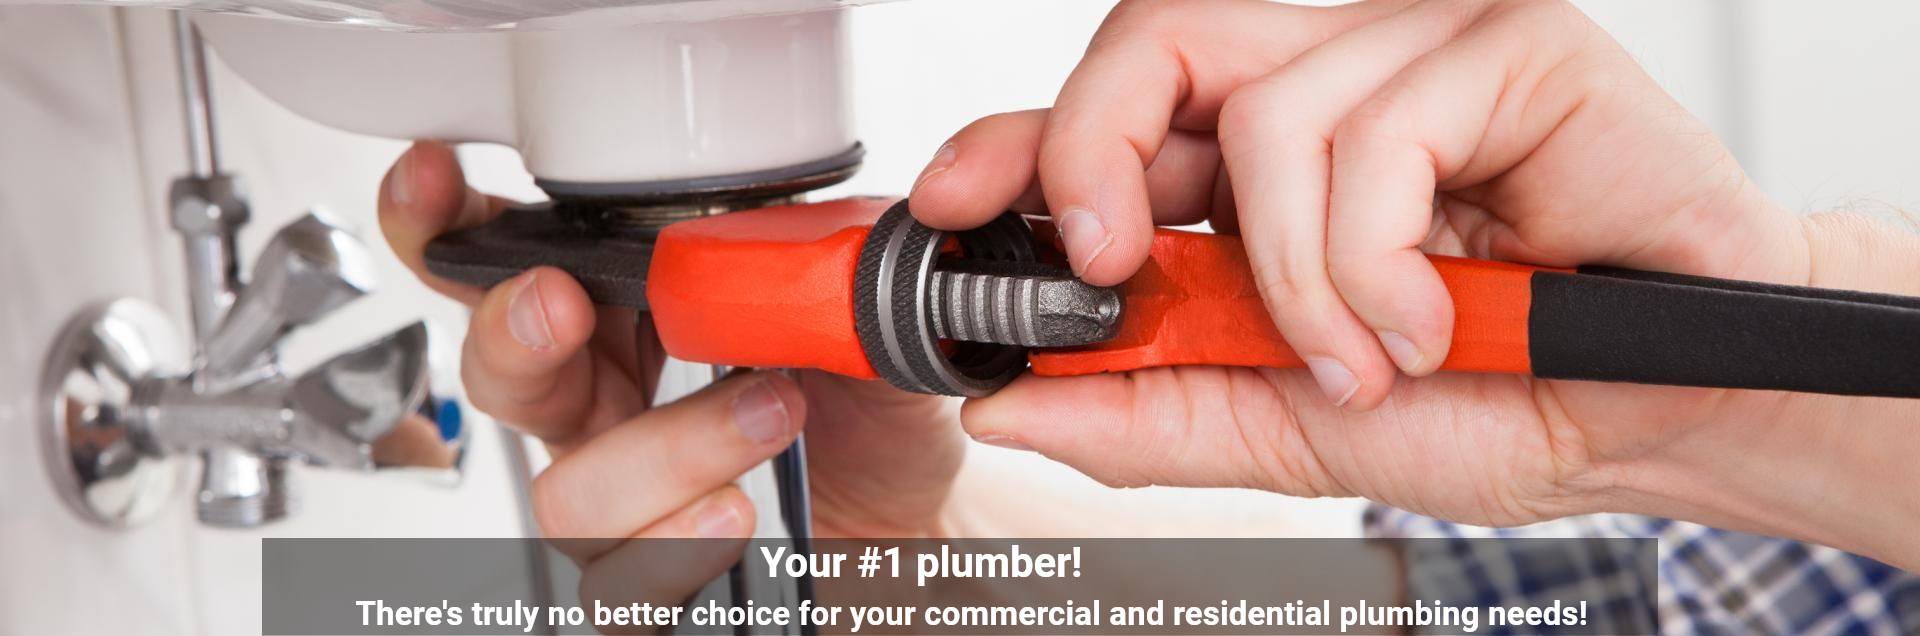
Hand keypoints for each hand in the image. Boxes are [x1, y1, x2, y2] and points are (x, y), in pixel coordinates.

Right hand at [377, 142, 965, 624]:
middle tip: (560, 303)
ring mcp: (622, 504)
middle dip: (513, 334)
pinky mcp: (653, 585)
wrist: (922, 513)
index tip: (438, 183)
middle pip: (500, 377)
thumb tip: (757, 229)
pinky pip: (612, 593)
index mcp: (628, 322)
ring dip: (668, 447)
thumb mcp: (849, 311)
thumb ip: (795, 260)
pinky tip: (735, 515)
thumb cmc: (867, 410)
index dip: (451, 226)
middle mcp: (605, 413)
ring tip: (773, 410)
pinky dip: (672, 553)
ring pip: (567, 490)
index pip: (513, 269)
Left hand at [907, 0, 1889, 548]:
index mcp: (1258, 161)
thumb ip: (1150, 410)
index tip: (948, 203)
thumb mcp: (1286, 428)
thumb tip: (1010, 399)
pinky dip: (1377, 259)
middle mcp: (1324, 81)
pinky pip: (1372, 131)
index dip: (1016, 141)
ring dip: (1295, 280)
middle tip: (1112, 259)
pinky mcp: (1506, 40)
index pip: (1110, 109)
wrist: (1667, 410)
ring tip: (1366, 358)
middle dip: (1098, 152)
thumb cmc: (1500, 398)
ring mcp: (1413, 47)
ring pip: (1262, 110)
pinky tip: (1430, 316)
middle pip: (1156, 43)